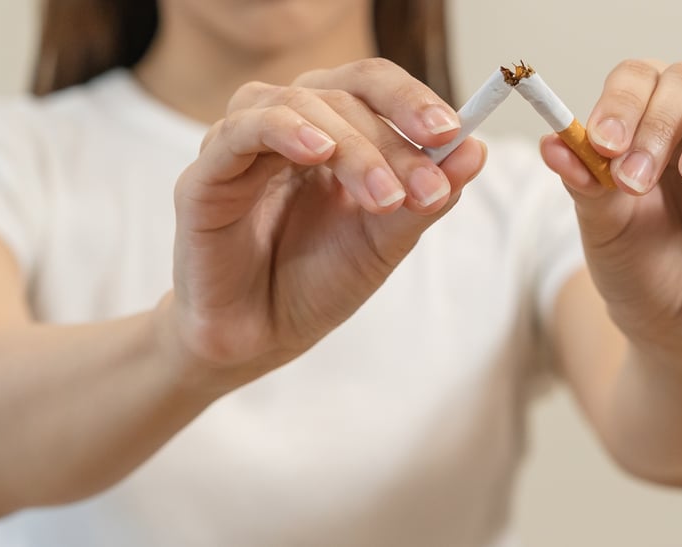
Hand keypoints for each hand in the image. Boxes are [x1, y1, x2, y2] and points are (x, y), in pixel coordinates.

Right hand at [164, 58, 485, 389]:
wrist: (258, 338)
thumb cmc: (316, 282)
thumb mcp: (386, 242)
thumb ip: (426, 197)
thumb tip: (476, 148)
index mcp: (332, 129)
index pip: (373, 86)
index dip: (414, 99)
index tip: (453, 130)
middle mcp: (287, 125)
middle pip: (343, 93)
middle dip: (394, 142)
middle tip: (426, 189)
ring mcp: (242, 145)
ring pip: (299, 105)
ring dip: (353, 146)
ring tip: (384, 196)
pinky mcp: (205, 177)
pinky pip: (240, 130)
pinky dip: (283, 130)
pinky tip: (317, 151)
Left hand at [540, 60, 681, 363]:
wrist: (669, 324)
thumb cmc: (636, 263)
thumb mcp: (601, 226)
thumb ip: (584, 182)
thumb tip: (552, 143)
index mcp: (646, 118)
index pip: (638, 77)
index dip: (621, 101)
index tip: (602, 145)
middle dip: (658, 122)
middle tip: (636, 179)